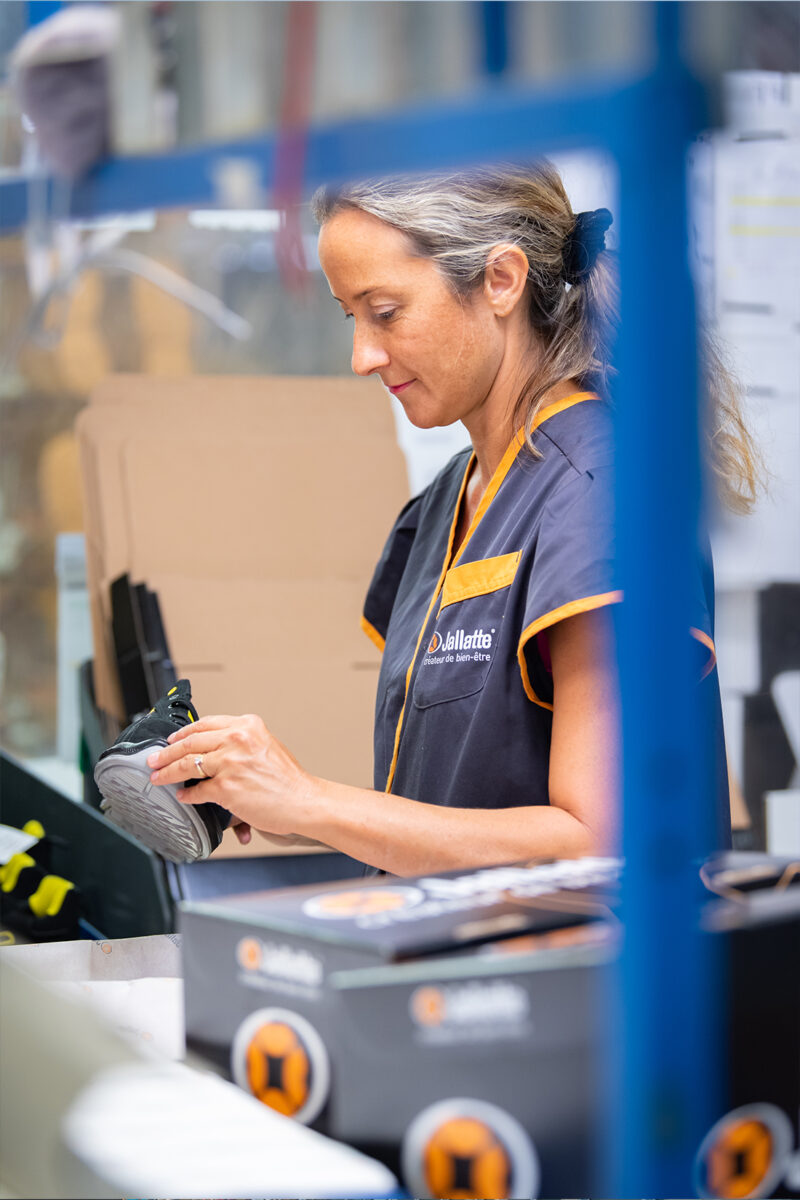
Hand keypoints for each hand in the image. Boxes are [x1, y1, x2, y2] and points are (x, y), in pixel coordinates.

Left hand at [146, 713, 315, 836]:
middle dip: (166, 753)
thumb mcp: (266, 746)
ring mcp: (230, 763)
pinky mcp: (226, 787)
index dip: (183, 733)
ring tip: (158, 777)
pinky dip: (187, 795)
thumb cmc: (288, 779)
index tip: (171, 740)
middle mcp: (237, 739)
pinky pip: (197, 790)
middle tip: (153, 759)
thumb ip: (240, 742)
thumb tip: (211, 748)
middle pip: (190, 742)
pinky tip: (183, 796)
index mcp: (247, 725)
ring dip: (167, 772)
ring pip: (187, 765)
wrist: (304, 800)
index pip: (205, 724)